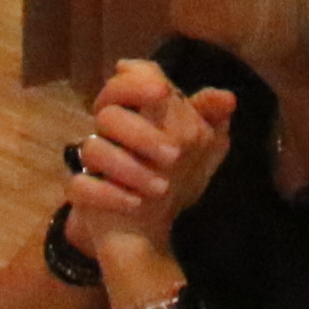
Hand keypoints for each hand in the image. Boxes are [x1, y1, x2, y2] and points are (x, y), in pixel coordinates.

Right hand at [63, 58, 234, 272]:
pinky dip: (108, 194)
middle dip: (142, 133)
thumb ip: (210, 119)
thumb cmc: (171, 177)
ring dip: (130, 168)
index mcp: (132, 114)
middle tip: (174, 155)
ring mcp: (90, 163)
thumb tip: (228, 98)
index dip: (138, 80)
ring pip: (93, 150)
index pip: (125, 83)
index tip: (163, 91)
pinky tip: (134, 203)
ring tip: (162, 189)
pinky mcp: (81, 193)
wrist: (147, 228)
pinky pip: (80, 187)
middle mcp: (107, 133)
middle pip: (108, 114)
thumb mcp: (200, 148)